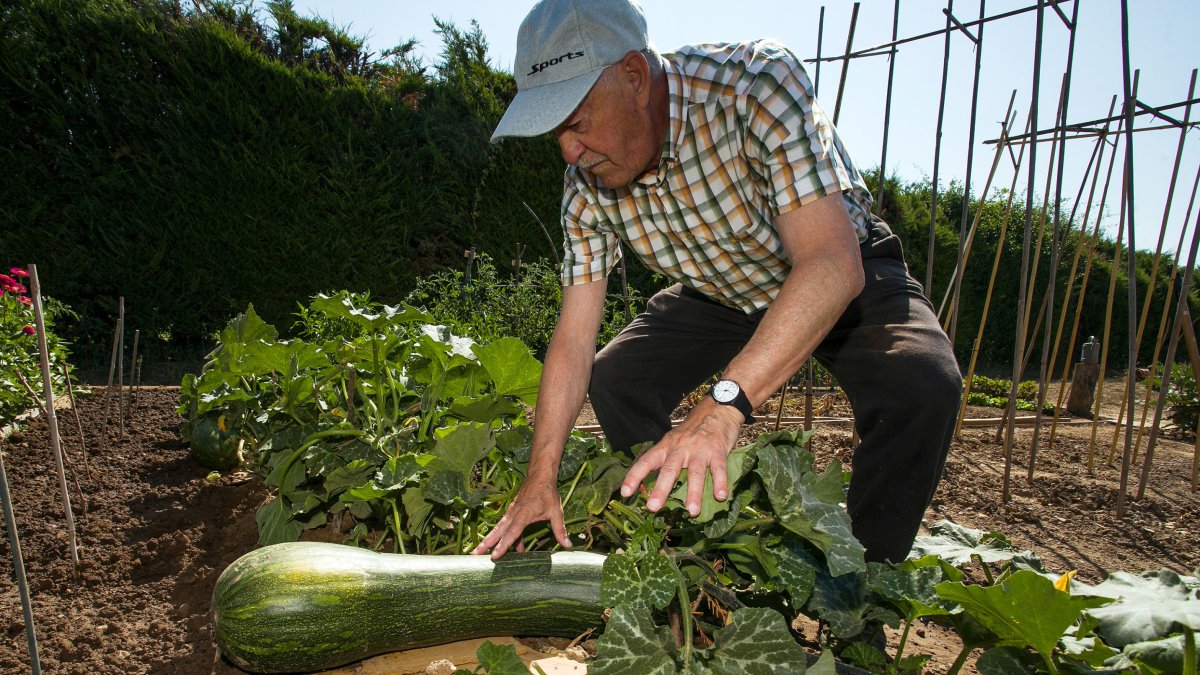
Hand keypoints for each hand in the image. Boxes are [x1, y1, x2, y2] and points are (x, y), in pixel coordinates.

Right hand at [471, 479, 571, 559]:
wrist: (540, 475)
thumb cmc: (548, 493)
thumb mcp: (556, 512)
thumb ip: (560, 529)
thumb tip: (568, 545)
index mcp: (524, 515)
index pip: (512, 533)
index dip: (504, 545)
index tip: (494, 556)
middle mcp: (514, 514)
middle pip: (498, 531)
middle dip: (486, 543)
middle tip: (474, 554)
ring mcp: (511, 513)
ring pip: (498, 529)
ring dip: (489, 540)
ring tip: (478, 552)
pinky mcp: (512, 512)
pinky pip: (506, 526)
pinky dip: (505, 537)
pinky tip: (514, 548)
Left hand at [619, 401, 741, 516]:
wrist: (718, 408)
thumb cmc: (693, 429)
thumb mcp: (675, 440)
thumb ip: (666, 459)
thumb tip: (653, 485)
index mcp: (666, 446)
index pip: (647, 461)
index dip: (635, 476)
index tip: (625, 492)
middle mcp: (680, 448)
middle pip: (669, 469)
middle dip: (661, 489)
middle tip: (653, 507)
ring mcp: (700, 449)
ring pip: (695, 472)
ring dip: (694, 493)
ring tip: (692, 512)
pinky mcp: (718, 450)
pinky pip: (718, 469)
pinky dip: (720, 483)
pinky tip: (721, 497)